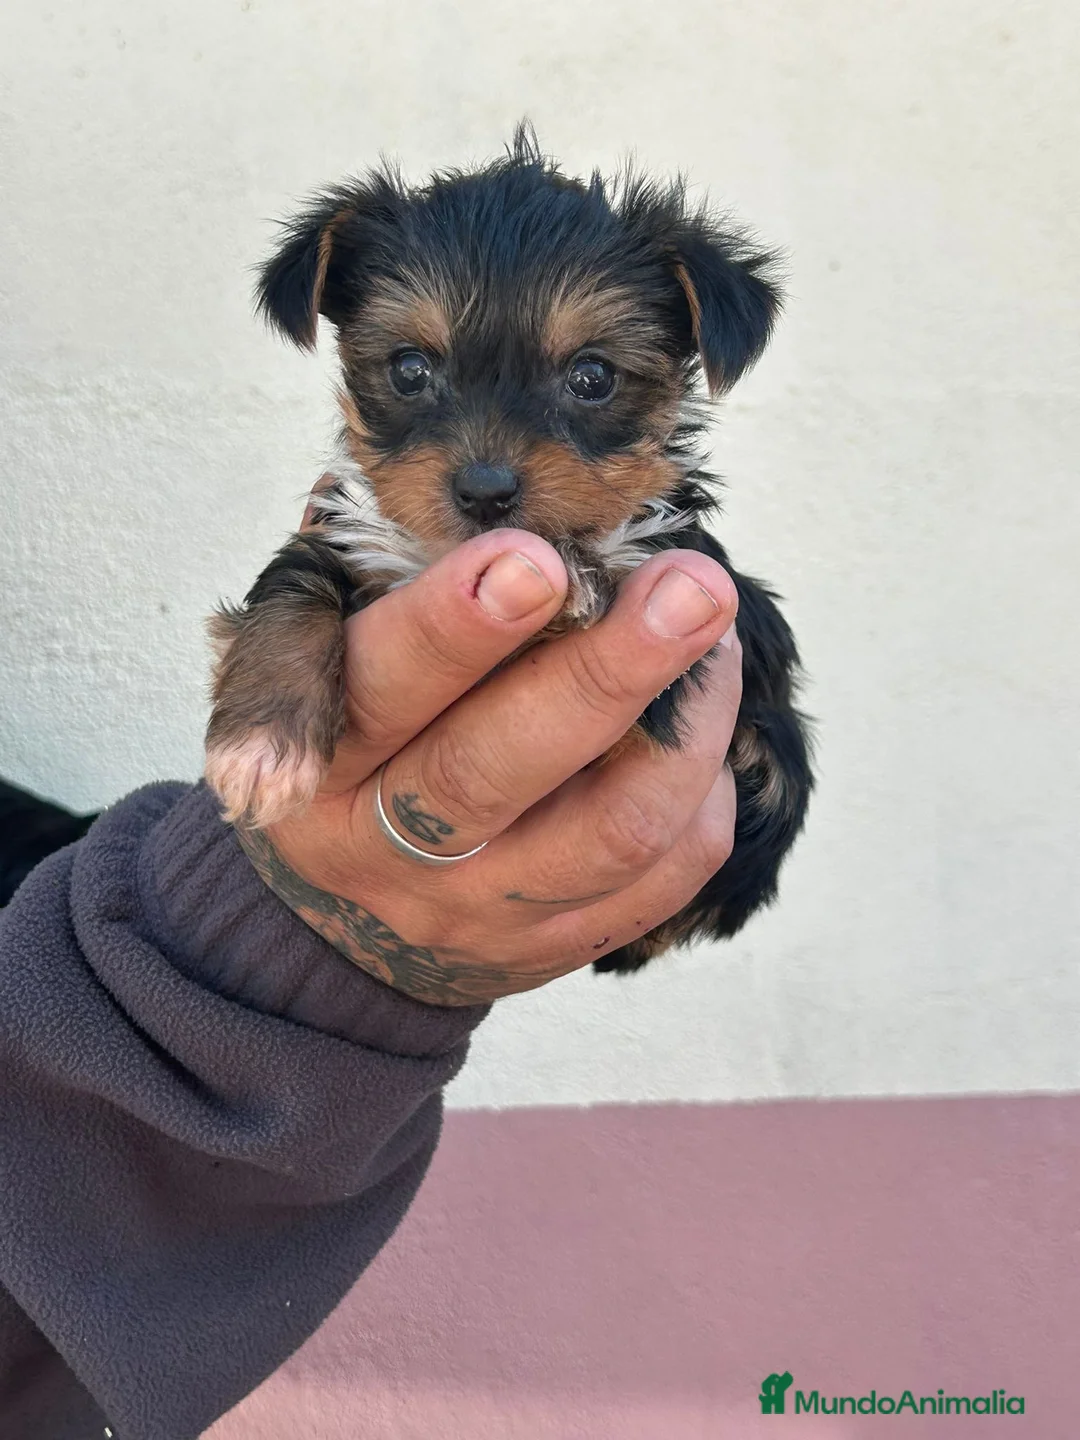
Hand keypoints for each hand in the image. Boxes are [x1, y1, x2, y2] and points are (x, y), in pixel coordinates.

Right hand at [237, 515, 741, 1005]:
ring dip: (684, 730)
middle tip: (693, 588)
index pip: (381, 689)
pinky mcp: (546, 948)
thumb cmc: (345, 736)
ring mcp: (473, 912)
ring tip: (718, 640)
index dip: (455, 627)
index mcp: (320, 757)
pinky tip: (699, 733)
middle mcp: (385, 848)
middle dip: (606, 671)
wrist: (337, 913)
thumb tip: (488, 495)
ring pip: (606, 833)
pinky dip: (700, 798)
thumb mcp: (311, 653)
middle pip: (497, 768)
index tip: (536, 560)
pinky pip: (657, 882)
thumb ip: (370, 580)